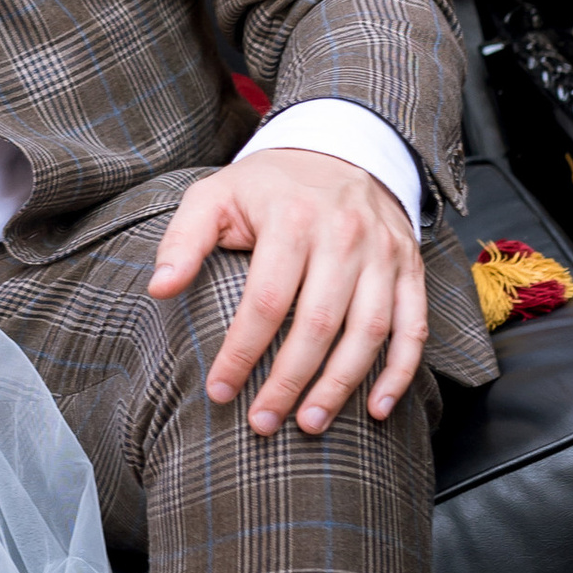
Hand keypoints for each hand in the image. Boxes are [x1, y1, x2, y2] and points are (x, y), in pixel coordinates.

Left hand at [151, 146, 427, 437]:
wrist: (339, 149)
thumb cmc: (268, 186)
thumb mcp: (215, 196)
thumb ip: (184, 240)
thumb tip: (160, 288)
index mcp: (291, 219)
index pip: (265, 300)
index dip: (242, 352)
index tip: (220, 390)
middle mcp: (343, 235)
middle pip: (317, 323)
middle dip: (288, 381)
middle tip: (262, 422)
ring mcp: (383, 253)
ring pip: (368, 332)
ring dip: (340, 386)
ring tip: (309, 423)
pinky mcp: (409, 268)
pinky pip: (413, 328)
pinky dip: (400, 372)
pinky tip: (375, 407)